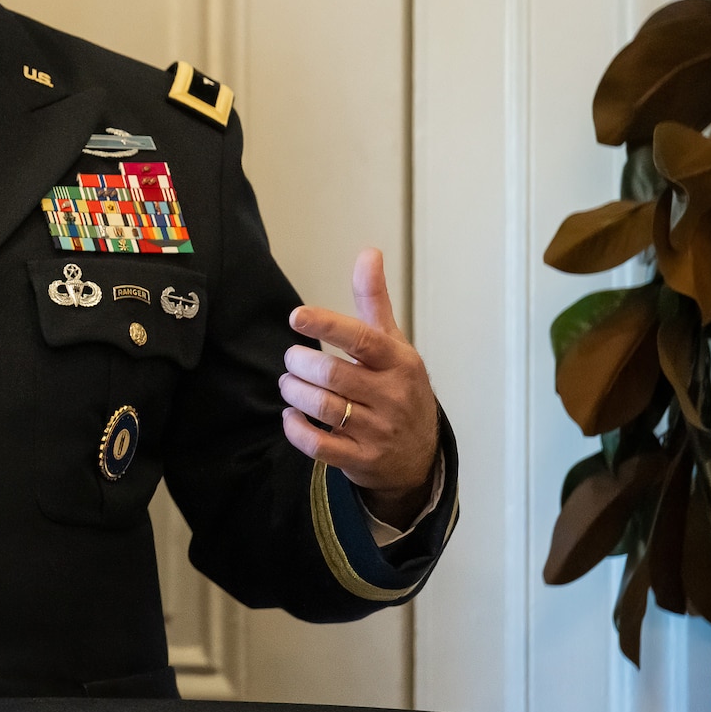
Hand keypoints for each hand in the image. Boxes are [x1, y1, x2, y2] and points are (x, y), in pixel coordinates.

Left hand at [279, 249, 439, 528]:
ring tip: (290, 383)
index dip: (327, 326)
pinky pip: (318, 444)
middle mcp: (392, 396)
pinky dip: (296, 428)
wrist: (420, 455)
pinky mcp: (362, 460)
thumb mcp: (394, 344)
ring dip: (294, 392)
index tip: (297, 317)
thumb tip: (369, 252)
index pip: (362, 339)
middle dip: (299, 364)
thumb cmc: (399, 388)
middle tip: (291, 360)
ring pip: (322, 406)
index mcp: (400, 362)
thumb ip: (374, 301)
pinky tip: (292, 415)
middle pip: (332, 374)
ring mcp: (378, 431)